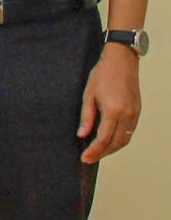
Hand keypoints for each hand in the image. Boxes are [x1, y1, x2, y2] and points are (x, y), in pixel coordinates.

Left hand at [79, 43, 141, 162]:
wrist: (122, 61)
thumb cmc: (102, 74)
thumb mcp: (88, 95)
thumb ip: (86, 117)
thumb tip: (82, 134)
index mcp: (113, 111)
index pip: (103, 139)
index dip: (94, 151)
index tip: (85, 158)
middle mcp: (127, 115)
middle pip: (116, 143)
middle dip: (102, 153)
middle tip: (89, 158)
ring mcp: (134, 113)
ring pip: (125, 139)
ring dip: (112, 149)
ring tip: (98, 152)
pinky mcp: (137, 111)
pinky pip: (130, 132)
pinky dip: (120, 140)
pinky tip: (109, 140)